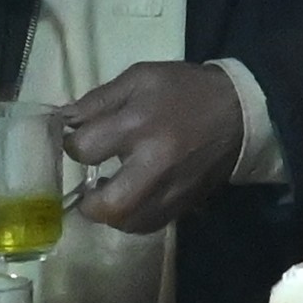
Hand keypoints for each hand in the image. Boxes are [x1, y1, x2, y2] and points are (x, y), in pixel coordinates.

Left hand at [53, 62, 246, 234]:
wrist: (238, 111)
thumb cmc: (183, 90)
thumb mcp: (140, 78)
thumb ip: (98, 100)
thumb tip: (64, 121)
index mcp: (138, 124)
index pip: (85, 149)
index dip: (71, 145)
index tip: (76, 141)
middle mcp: (154, 164)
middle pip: (110, 205)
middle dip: (89, 203)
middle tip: (88, 191)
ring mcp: (171, 189)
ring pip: (130, 223)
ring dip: (112, 213)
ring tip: (111, 194)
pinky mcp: (184, 204)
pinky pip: (150, 225)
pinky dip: (134, 218)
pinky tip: (133, 200)